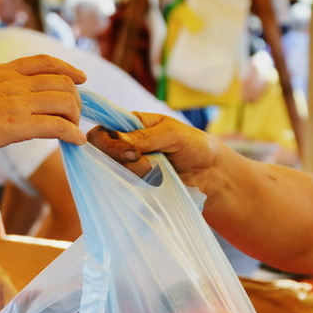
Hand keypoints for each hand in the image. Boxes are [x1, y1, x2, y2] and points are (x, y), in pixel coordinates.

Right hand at [0, 55, 86, 155]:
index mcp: (0, 72)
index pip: (42, 62)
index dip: (67, 68)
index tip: (80, 77)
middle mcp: (13, 83)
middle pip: (60, 81)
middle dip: (75, 98)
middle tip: (76, 115)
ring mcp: (17, 103)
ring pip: (64, 101)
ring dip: (75, 117)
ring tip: (74, 130)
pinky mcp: (17, 125)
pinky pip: (57, 126)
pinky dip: (73, 134)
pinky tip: (77, 142)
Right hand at [86, 112, 217, 194]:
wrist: (210, 175)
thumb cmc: (194, 146)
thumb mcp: (172, 134)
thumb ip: (145, 136)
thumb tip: (119, 140)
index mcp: (131, 125)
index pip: (102, 131)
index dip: (106, 141)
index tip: (131, 152)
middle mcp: (125, 145)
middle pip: (102, 152)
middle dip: (121, 158)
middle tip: (146, 163)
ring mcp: (128, 167)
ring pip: (113, 171)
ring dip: (134, 173)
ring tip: (157, 172)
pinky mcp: (135, 185)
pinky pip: (123, 187)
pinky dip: (135, 186)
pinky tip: (153, 183)